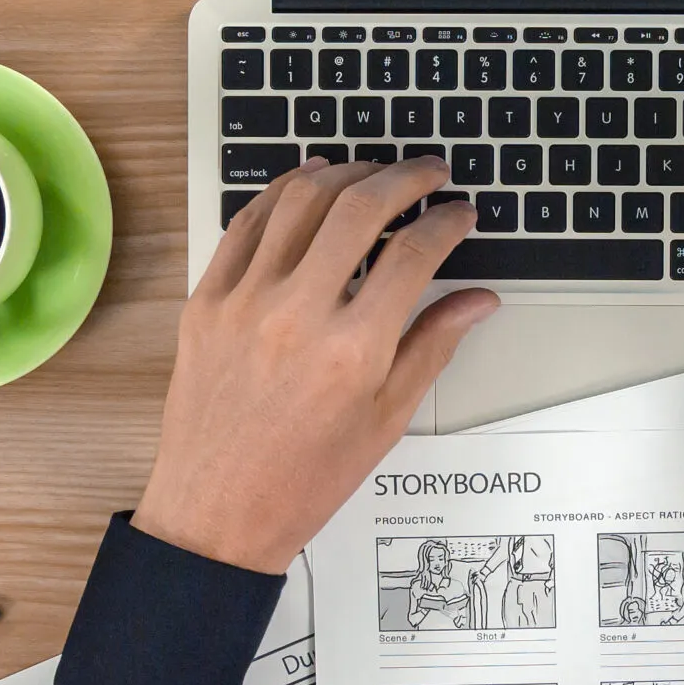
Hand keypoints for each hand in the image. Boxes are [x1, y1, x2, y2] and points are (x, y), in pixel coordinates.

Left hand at [134, 158, 499, 572]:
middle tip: (429, 171)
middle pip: (359, 207)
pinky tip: (308, 183)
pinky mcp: (206, 301)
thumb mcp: (386, 419)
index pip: (414, 252)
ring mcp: (244, 303)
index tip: (460, 212)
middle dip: (405, 177)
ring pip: (299, 200)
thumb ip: (433, 346)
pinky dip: (281, 192)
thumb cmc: (302, 478)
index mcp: (353, 350)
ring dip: (344, 172)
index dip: (447, 220)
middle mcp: (297, 315)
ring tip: (373, 170)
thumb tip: (477, 300)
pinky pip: (246, 224)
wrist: (217, 514)